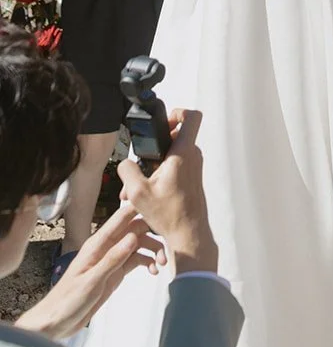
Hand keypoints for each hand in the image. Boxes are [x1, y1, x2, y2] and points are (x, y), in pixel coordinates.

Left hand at [17, 203, 162, 339]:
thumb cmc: (69, 301)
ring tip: (161, 264)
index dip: (141, 208)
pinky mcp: (116, 272)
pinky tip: (153, 272)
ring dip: (153, 250)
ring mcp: (113, 259)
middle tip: (167, 247)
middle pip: (136, 228)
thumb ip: (112, 259)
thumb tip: (134, 236)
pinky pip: (136, 260)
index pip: (123, 217)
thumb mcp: (92, 281)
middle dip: (153, 233)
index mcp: (98, 243)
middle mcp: (108, 247)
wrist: (56, 322)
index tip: (161, 208)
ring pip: (139, 244)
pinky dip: (147, 263)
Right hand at [117, 109, 218, 274]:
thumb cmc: (169, 215)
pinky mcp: (191, 177)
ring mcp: (194, 166)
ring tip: (139, 183)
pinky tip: (147, 192)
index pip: (192, 117)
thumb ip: (127, 171)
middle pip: (176, 134)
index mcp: (183, 153)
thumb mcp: (137, 193)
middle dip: (155, 145)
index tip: (162, 123)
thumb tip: (125, 163)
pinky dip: (161, 173)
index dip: (178, 112)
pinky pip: (176, 166)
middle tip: (143, 159)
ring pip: (173, 153)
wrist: (188, 234)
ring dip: (155, 163)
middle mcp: (192, 156)